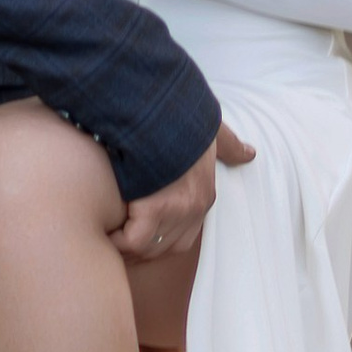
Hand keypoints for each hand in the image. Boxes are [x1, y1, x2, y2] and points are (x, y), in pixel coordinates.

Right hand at [110, 120, 256, 268]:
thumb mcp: (211, 129)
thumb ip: (228, 145)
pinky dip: (115, 238)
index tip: (132, 232)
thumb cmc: (181, 115)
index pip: (180, 238)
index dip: (154, 239)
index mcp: (203, 195)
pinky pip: (130, 241)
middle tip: (111, 237)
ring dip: (123, 245)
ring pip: (146, 248)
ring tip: (103, 233)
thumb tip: (250, 153)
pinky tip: (102, 226)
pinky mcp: (154, 206)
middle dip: (136, 248)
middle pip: (162, 248)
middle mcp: (194, 208)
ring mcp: (177, 210)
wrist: (161, 102)